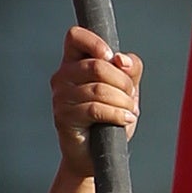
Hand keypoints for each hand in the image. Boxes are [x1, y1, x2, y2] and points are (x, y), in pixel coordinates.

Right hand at [49, 25, 140, 188]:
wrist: (97, 156)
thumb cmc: (110, 119)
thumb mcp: (126, 89)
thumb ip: (130, 69)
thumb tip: (121, 59)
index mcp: (74, 63)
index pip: (75, 36)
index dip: (95, 42)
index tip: (111, 58)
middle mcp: (62, 76)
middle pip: (97, 65)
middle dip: (122, 82)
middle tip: (130, 96)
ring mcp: (60, 97)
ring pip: (99, 88)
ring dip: (123, 101)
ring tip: (129, 111)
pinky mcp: (64, 117)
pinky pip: (96, 108)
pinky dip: (117, 113)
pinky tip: (126, 119)